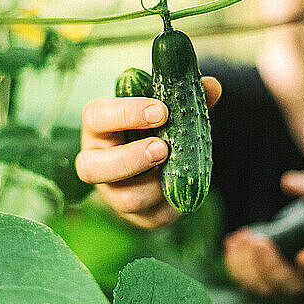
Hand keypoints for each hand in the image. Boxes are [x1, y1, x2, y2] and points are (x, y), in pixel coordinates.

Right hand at [75, 77, 221, 228]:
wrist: (155, 167)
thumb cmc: (153, 130)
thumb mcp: (164, 111)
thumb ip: (184, 98)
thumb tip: (212, 86)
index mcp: (99, 128)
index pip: (96, 117)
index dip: (125, 113)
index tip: (160, 111)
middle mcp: (95, 162)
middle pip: (92, 168)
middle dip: (130, 159)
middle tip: (162, 148)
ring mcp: (112, 193)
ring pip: (124, 199)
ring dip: (155, 185)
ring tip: (177, 168)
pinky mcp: (134, 217)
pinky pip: (152, 216)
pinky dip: (173, 203)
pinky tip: (185, 185)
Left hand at [224, 169, 303, 295]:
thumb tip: (288, 182)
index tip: (303, 256)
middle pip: (289, 283)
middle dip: (270, 264)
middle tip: (258, 241)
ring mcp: (285, 281)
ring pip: (264, 286)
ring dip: (248, 265)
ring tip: (242, 239)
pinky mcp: (266, 278)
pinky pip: (248, 280)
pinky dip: (236, 264)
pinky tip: (232, 242)